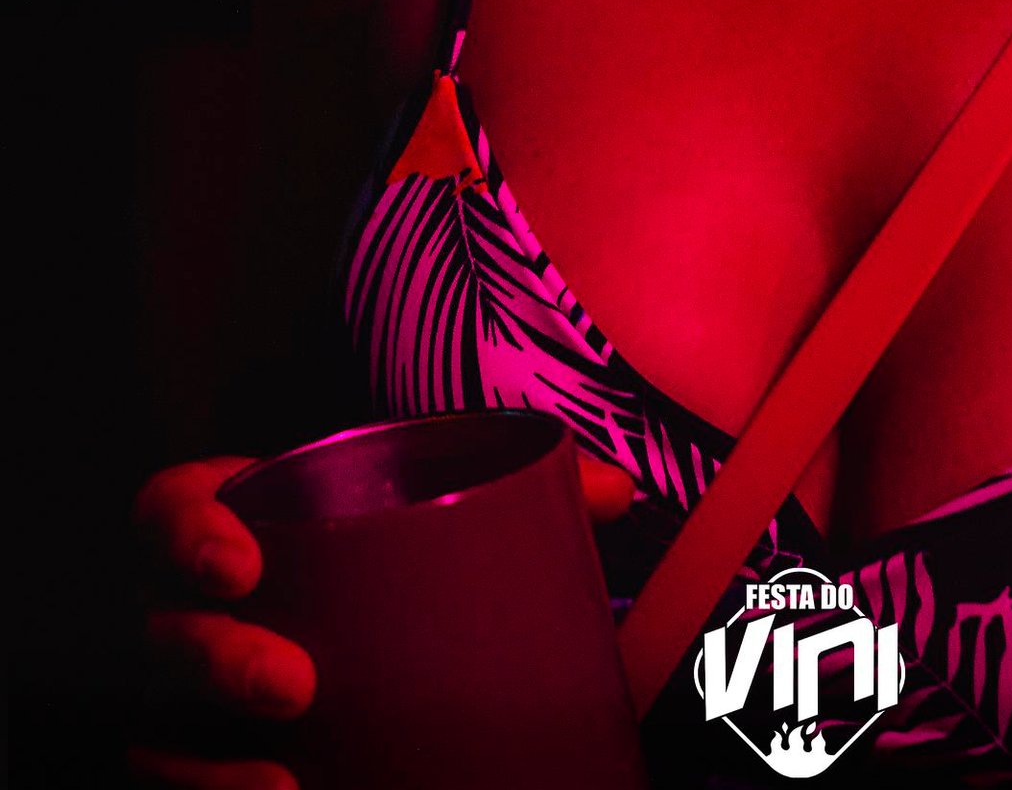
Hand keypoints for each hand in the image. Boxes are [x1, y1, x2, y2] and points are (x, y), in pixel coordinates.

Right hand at [128, 447, 637, 786]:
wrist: (351, 640)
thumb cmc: (371, 560)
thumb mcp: (421, 511)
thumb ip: (518, 491)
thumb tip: (615, 494)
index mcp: (226, 523)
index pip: (168, 513)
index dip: (186, 534)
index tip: (243, 564)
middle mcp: (182, 610)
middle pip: (159, 633)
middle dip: (212, 659)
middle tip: (295, 684)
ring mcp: (178, 701)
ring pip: (156, 735)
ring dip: (208, 768)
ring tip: (283, 784)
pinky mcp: (193, 765)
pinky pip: (174, 787)